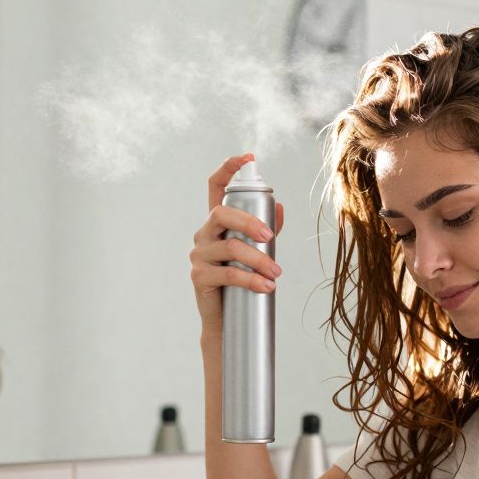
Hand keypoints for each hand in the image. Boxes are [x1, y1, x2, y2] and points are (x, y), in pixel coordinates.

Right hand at [189, 154, 284, 333]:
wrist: (226, 322)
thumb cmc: (242, 281)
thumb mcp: (257, 251)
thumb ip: (267, 228)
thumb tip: (279, 206)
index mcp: (217, 223)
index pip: (215, 187)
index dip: (228, 168)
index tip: (248, 157)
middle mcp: (204, 234)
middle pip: (221, 213)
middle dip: (248, 221)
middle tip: (269, 236)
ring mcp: (199, 255)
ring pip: (229, 247)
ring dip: (258, 259)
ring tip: (276, 274)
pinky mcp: (199, 276)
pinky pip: (227, 273)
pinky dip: (250, 280)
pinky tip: (266, 287)